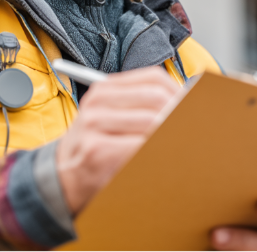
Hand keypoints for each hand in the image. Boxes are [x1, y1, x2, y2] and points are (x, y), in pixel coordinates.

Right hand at [55, 67, 178, 213]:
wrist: (63, 177)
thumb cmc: (99, 148)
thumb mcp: (115, 119)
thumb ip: (143, 108)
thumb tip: (189, 102)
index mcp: (105, 89)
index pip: (153, 79)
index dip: (178, 92)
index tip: (192, 109)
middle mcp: (97, 102)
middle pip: (156, 98)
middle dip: (179, 114)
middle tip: (192, 130)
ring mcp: (94, 125)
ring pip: (152, 123)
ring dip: (171, 135)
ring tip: (181, 146)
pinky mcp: (97, 151)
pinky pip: (140, 147)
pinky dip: (158, 152)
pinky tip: (162, 159)